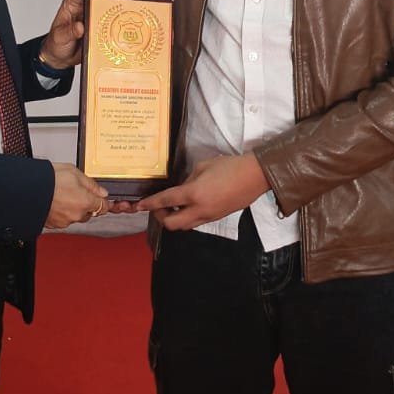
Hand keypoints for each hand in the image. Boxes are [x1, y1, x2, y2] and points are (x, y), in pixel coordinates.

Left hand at [40, 0, 133, 70]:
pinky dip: (121, 16)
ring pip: (108, 5)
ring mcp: (94, 16)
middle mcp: (84, 7)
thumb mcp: (59, 37)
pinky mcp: (100, 26)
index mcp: (72, 5)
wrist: (60, 58)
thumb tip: (79, 27)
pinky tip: (130, 14)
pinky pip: (112, 20)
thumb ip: (69, 32)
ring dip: (120, 0)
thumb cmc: (56, 44)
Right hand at [45, 162, 109, 228]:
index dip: (104, 202)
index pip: (104, 207)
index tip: (104, 200)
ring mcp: (65, 221)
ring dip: (74, 209)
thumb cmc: (47, 179)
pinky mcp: (53, 225)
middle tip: (77, 192)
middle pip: (90, 212)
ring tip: (63, 194)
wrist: (26, 188)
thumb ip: (91, 184)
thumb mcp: (74, 172)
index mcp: (85, 202)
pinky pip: (63, 219)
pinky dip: (62, 212)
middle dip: (87, 204)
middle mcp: (77, 214)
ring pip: (76, 217)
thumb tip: (101, 191)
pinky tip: (56, 201)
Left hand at [140, 153, 268, 230]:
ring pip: (184, 227)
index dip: (149, 204)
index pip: (165, 201)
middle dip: (160, 217)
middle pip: (171, 224)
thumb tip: (182, 189)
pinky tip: (188, 206)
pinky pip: (195, 223)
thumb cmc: (230, 166)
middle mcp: (199, 210)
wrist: (255, 176)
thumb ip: (188, 180)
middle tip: (159, 206)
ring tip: (172, 207)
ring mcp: (209, 216)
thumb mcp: (203, 167)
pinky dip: (187, 217)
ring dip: (174, 219)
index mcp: (194, 194)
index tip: (138, 206)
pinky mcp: (216, 218)